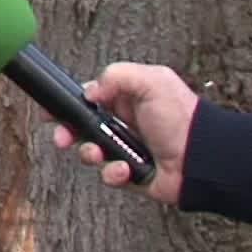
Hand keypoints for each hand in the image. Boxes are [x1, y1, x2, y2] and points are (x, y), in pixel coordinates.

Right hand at [48, 62, 197, 206]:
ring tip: (99, 153)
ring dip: (89, 154)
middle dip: (67, 133)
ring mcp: (125, 149)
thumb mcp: (152, 81)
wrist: (201, 158)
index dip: (68, 105)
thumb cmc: (183, 118)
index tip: (51, 111)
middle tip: (63, 138)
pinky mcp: (129, 174)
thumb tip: (89, 92)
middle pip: (80, 128)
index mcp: (125, 99)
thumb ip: (116, 76)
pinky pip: (108, 176)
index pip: (87, 99)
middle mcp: (122, 124)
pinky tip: (126, 168)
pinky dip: (113, 173)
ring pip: (90, 153)